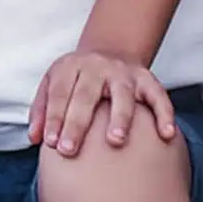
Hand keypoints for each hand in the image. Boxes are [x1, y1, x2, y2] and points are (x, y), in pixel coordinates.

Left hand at [28, 50, 176, 156]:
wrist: (111, 51)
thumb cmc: (78, 79)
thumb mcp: (54, 83)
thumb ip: (42, 109)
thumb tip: (35, 138)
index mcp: (72, 67)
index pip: (60, 92)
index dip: (54, 117)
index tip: (51, 144)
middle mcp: (98, 67)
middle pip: (87, 94)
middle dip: (77, 122)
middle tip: (69, 150)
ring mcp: (124, 73)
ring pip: (123, 94)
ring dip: (120, 116)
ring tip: (115, 140)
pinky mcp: (147, 79)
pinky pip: (159, 96)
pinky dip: (164, 114)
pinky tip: (166, 134)